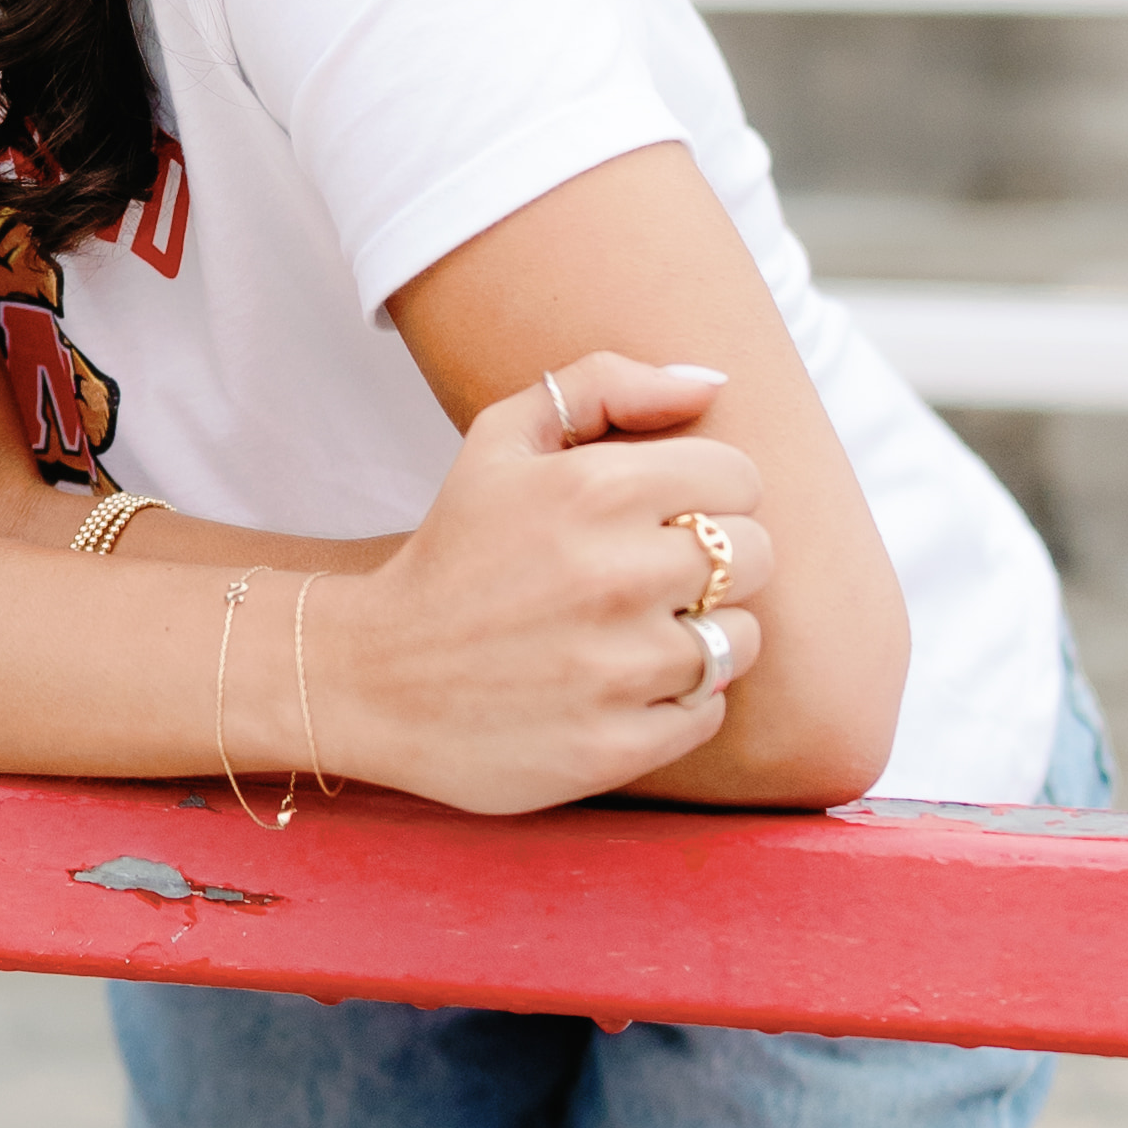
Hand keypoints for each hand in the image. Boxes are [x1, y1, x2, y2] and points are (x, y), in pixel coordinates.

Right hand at [353, 352, 774, 818]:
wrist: (371, 675)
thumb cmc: (453, 551)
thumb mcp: (501, 440)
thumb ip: (605, 385)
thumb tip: (712, 382)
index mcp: (595, 488)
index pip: (740, 479)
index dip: (709, 495)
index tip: (664, 517)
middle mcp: (616, 575)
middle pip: (755, 556)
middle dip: (715, 564)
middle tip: (651, 578)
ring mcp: (618, 668)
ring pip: (740, 639)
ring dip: (702, 636)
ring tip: (636, 635)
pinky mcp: (615, 745)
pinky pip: (708, 711)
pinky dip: (678, 702)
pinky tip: (620, 688)